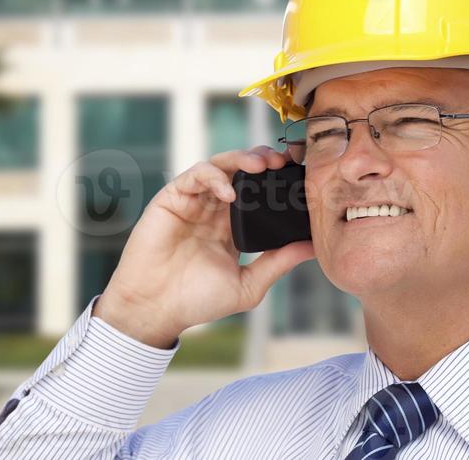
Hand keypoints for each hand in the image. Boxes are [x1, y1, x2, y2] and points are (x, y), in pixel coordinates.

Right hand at [92, 146, 314, 347]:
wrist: (155, 310)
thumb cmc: (197, 302)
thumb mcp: (247, 285)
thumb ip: (277, 263)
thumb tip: (312, 248)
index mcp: (232, 224)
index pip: (257, 190)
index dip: (275, 178)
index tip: (297, 175)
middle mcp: (214, 207)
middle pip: (240, 170)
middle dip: (261, 159)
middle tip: (280, 161)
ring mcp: (193, 200)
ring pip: (220, 165)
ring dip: (240, 159)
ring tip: (259, 165)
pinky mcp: (172, 198)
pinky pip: (195, 176)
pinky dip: (213, 177)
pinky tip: (228, 192)